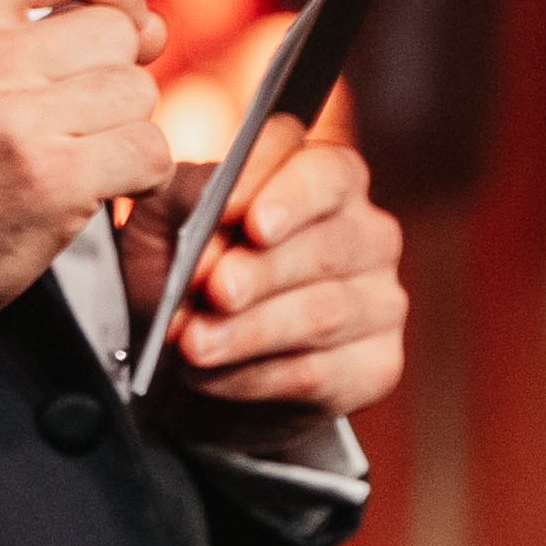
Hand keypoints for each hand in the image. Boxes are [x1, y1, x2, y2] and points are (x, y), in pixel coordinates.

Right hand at [0, 0, 178, 354]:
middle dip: (113, 75)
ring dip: (121, 130)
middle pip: (117, 31)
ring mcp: (17, 117)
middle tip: (74, 113)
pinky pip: (148, 151)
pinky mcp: (52, 178)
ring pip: (138, 94)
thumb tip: (148, 19)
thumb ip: (30, 21)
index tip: (117, 17)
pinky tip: (90, 185)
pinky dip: (136, 175)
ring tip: (68, 153)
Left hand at [119, 117, 407, 420]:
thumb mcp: (165, 222)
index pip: (322, 170)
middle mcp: (365, 232)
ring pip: (324, 312)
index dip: (276, 189)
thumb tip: (208, 213)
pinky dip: (254, 375)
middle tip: (215, 290)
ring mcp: (379, 299)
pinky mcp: (375, 364)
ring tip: (194, 342)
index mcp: (322, 179)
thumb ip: (183, 201)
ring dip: (250, 331)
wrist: (195, 354)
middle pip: (325, 244)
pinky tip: (211, 375)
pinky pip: (319, 372)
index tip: (226, 211)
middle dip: (261, 270)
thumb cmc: (183, 270)